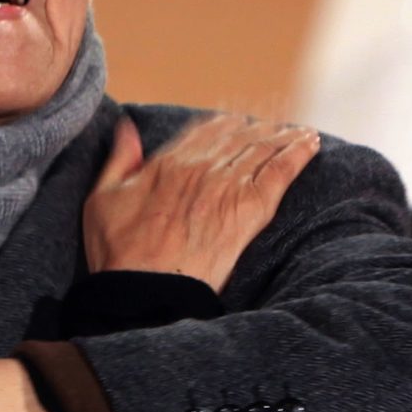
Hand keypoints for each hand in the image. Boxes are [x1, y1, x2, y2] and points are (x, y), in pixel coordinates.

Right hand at [84, 114, 319, 290]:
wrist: (145, 290)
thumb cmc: (117, 250)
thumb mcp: (102, 198)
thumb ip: (120, 160)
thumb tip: (128, 127)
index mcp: (166, 163)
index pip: (204, 131)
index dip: (223, 123)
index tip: (236, 121)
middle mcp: (200, 168)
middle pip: (238, 136)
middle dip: (257, 128)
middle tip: (274, 126)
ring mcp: (227, 188)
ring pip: (262, 149)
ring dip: (282, 136)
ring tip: (298, 132)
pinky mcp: (250, 212)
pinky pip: (279, 173)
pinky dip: (296, 154)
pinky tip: (309, 144)